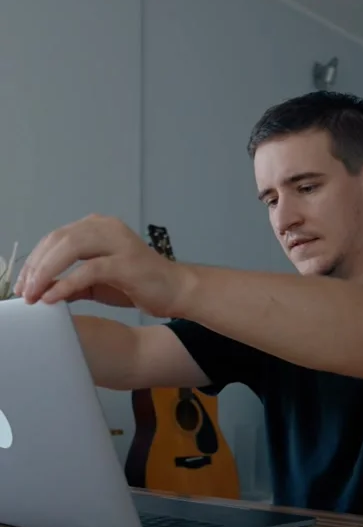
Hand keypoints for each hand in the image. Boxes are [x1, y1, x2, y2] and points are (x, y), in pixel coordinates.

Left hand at [14, 214, 188, 316]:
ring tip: (33, 295)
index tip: (22, 284)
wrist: (176, 291)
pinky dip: (66, 285)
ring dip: (46, 273)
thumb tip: (42, 291)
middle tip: (23, 291)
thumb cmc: (140, 285)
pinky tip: (53, 299)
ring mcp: (117, 242)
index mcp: (97, 227)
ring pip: (69, 249)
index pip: (55, 237)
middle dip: (35, 267)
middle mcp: (106, 227)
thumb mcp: (98, 283)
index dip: (34, 260)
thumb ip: (72, 282)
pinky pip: (88, 270)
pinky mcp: (126, 262)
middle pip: (58, 239)